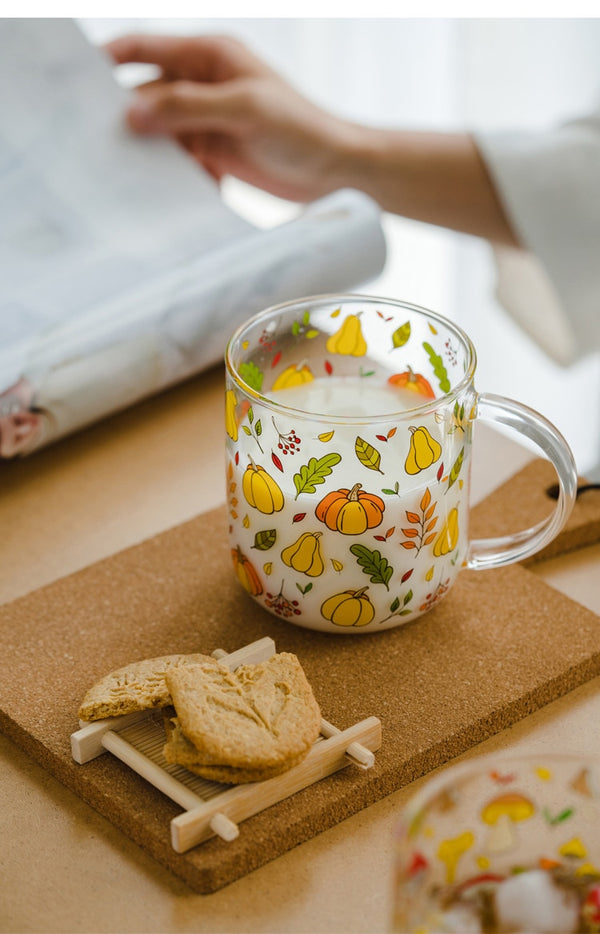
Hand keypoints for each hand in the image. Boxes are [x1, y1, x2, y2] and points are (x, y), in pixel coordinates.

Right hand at [105, 33, 360, 201]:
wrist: (338, 170)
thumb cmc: (301, 129)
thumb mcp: (243, 110)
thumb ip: (186, 107)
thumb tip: (131, 113)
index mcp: (210, 56)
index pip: (147, 49)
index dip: (111, 61)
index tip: (77, 85)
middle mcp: (205, 84)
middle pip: (149, 95)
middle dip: (128, 120)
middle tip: (97, 145)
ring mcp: (209, 119)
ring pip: (162, 134)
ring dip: (153, 156)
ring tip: (132, 178)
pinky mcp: (216, 152)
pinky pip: (182, 162)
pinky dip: (178, 176)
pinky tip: (176, 192)